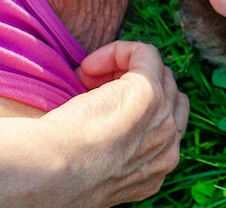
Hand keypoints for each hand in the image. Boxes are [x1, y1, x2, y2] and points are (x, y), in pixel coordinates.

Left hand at [40, 41, 189, 206]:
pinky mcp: (148, 89)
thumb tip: (101, 136)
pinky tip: (89, 66)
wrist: (51, 174)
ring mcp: (163, 114)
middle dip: (131, 88)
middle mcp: (169, 145)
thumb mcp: (96, 175)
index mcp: (156, 170)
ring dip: (123, 70)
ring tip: (86, 79)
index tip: (95, 113)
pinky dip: (117, 53)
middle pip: (166, 96)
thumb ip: (113, 157)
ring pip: (158, 73)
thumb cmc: (57, 178)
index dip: (132, 112)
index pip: (162, 126)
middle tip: (90, 90)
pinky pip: (144, 54)